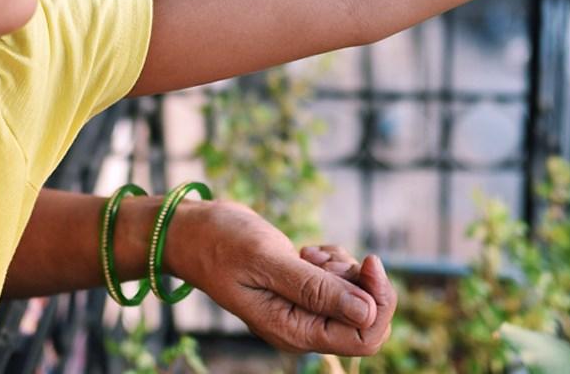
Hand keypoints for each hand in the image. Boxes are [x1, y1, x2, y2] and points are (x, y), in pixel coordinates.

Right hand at [166, 200, 394, 355]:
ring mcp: (304, 310)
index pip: (364, 336)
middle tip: (328, 257)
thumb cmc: (220, 244)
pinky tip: (307, 251)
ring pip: (356, 296)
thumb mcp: (266, 261)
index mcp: (294, 332)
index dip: (377, 301)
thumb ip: (315, 290)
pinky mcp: (303, 291)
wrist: (191, 232)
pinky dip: (333, 260)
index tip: (369, 261)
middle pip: (366, 320)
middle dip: (362, 284)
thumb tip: (366, 311)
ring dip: (343, 267)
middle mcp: (303, 327)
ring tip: (308, 253)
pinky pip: (340, 281)